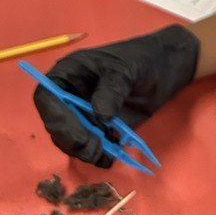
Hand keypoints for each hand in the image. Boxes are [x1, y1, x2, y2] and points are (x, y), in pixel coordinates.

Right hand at [32, 24, 199, 167]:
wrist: (169, 67)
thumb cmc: (144, 58)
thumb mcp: (127, 69)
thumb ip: (112, 90)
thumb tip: (100, 116)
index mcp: (69, 72)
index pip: (46, 98)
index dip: (55, 118)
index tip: (77, 134)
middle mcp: (70, 94)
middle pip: (56, 124)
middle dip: (73, 141)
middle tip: (96, 150)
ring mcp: (84, 112)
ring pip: (70, 139)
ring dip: (85, 151)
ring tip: (108, 155)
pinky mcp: (99, 127)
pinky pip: (90, 145)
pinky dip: (98, 154)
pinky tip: (113, 154)